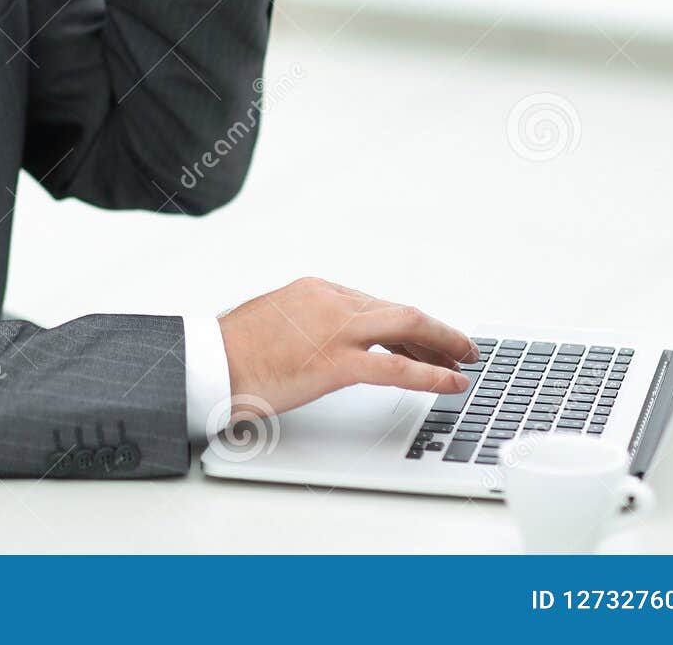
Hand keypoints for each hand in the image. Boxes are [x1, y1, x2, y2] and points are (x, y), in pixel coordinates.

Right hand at [216, 277, 477, 420]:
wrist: (207, 361)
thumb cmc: (229, 350)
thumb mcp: (272, 323)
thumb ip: (304, 325)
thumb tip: (319, 344)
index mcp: (314, 290)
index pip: (374, 305)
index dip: (405, 327)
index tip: (421, 341)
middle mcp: (330, 301)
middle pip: (398, 312)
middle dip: (434, 330)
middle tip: (460, 345)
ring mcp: (335, 329)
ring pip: (406, 328)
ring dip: (442, 344)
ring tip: (465, 360)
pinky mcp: (335, 362)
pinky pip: (396, 368)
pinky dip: (431, 374)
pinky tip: (452, 382)